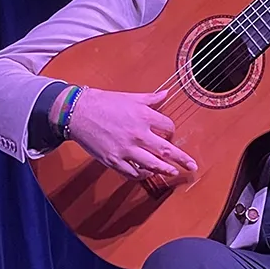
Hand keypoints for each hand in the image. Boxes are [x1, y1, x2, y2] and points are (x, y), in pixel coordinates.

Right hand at [64, 88, 197, 179]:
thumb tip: (166, 94)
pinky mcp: (114, 159)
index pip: (168, 126)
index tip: (171, 133)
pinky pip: (132, 172)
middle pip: (167, 150)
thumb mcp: (129, 97)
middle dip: (182, 159)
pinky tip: (146, 174)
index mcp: (144, 116)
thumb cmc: (102, 102)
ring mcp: (126, 149)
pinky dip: (141, 175)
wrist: (77, 112)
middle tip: (191, 166)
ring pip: (152, 164)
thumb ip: (150, 98)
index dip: (171, 130)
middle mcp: (138, 133)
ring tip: (173, 173)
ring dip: (165, 170)